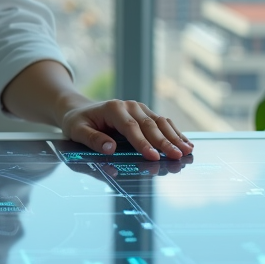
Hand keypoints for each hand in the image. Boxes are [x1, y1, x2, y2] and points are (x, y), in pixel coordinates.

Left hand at [60, 99, 193, 161]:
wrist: (79, 109)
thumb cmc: (77, 122)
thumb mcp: (77, 131)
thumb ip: (92, 139)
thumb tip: (110, 149)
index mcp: (113, 108)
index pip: (131, 128)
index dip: (143, 143)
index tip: (154, 157)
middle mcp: (129, 105)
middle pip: (150, 125)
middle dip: (165, 142)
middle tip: (178, 156)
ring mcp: (139, 108)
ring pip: (160, 122)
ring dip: (175, 136)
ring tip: (187, 150)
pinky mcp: (145, 113)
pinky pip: (162, 122)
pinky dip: (175, 132)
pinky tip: (186, 143)